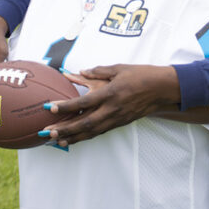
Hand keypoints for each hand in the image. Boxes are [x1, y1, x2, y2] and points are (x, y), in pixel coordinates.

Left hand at [41, 64, 180, 145]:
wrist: (162, 89)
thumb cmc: (141, 75)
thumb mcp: (119, 68)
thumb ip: (98, 71)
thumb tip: (80, 71)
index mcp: (111, 93)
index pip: (84, 102)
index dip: (66, 106)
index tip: (50, 107)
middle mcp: (112, 109)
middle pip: (84, 122)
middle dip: (64, 129)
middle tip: (46, 132)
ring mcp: (116, 118)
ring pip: (91, 132)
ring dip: (72, 137)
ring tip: (55, 141)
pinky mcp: (120, 123)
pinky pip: (99, 132)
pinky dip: (84, 137)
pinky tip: (74, 139)